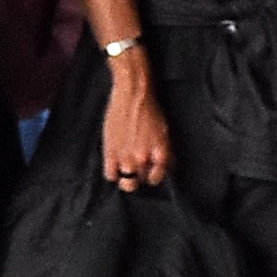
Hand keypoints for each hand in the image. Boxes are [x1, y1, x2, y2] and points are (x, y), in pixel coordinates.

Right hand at [100, 55, 171, 191]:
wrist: (133, 94)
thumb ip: (165, 152)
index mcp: (160, 154)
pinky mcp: (110, 152)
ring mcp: (126, 156)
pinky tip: (114, 165)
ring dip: (126, 176)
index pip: (156, 178)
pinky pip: (110, 175)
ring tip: (125, 167)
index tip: (149, 173)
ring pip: (126, 181)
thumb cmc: (150, 109)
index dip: (152, 176)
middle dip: (139, 175)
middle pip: (141, 180)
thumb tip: (167, 166)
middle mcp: (144, 158)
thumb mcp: (165, 132)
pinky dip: (112, 172)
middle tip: (136, 167)